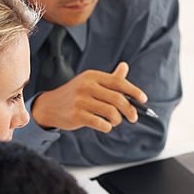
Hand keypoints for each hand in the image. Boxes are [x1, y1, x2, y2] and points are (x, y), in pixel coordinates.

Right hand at [32, 62, 146, 132]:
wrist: (50, 106)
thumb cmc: (75, 95)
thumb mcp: (90, 83)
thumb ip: (110, 78)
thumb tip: (125, 66)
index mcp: (92, 76)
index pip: (118, 82)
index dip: (134, 91)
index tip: (143, 100)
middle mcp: (87, 86)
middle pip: (117, 99)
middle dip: (130, 110)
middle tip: (134, 118)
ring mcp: (81, 101)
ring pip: (110, 112)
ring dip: (118, 120)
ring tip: (116, 121)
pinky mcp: (76, 115)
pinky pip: (100, 123)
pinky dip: (107, 127)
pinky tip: (105, 126)